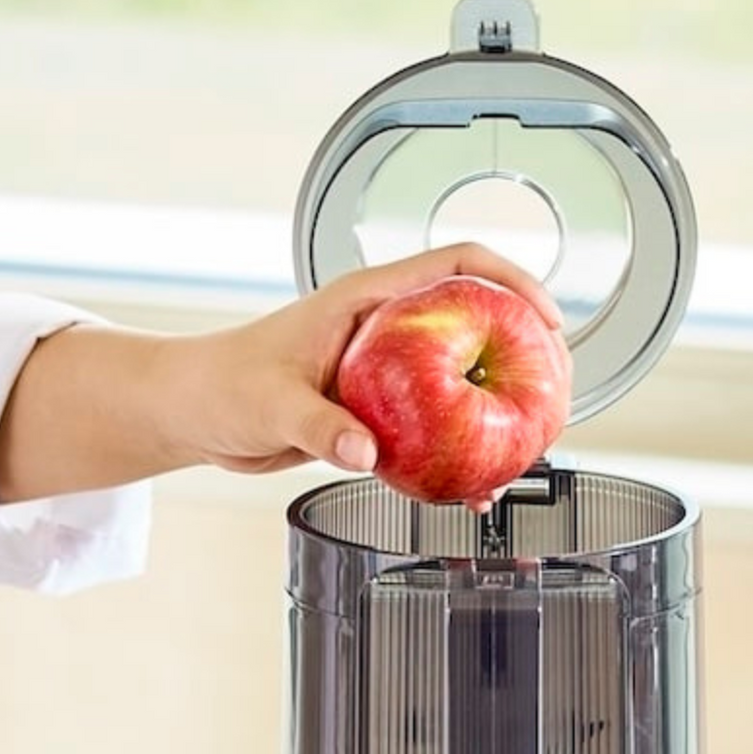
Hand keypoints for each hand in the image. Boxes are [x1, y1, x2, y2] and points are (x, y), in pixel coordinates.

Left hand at [167, 242, 564, 479]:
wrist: (196, 414)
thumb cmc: (222, 385)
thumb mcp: (273, 404)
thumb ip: (319, 426)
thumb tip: (365, 450)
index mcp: (369, 302)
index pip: (458, 266)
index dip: (512, 281)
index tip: (546, 317)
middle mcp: (386, 330)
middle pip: (477, 321)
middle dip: (525, 349)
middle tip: (556, 386)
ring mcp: (386, 373)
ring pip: (461, 380)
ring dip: (498, 408)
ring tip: (529, 440)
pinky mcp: (377, 415)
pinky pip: (433, 430)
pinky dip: (457, 456)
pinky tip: (471, 488)